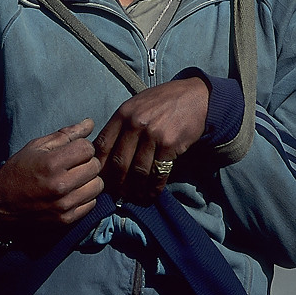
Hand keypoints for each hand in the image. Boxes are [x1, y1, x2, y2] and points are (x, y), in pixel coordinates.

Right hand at [0, 118, 102, 228]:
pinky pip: (92, 203)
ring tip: (75, 178)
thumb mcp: (37, 146)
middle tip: (74, 164)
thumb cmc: (18, 170)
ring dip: (89, 180)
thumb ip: (66, 134)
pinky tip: (73, 193)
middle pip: (95, 166)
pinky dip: (86, 196)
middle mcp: (60, 185)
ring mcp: (64, 204)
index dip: (82, 146)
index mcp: (52, 163)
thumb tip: (90, 123)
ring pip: (97, 185)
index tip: (73, 150)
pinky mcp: (66, 219)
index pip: (87, 148)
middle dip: (87, 161)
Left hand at [94, 77, 208, 199]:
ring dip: (135, 189)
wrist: (196, 96)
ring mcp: (152, 134)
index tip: (99, 178)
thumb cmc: (164, 101)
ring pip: (138, 171)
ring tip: (134, 198)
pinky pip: (158, 172)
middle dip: (116, 183)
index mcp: (123, 113)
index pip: (103, 145)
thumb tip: (106, 151)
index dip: (99, 166)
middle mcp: (135, 123)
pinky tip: (151, 194)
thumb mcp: (137, 104)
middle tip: (117, 194)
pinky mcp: (169, 144)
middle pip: (118, 162)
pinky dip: (154, 187)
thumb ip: (122, 124)